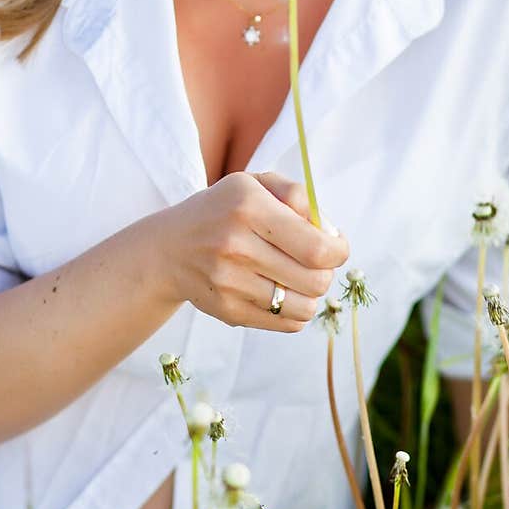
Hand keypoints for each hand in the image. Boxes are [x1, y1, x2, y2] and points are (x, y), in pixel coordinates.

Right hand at [160, 171, 349, 331]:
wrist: (170, 248)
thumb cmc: (224, 211)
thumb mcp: (255, 184)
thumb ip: (297, 195)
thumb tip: (329, 231)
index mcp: (248, 205)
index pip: (316, 247)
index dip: (338, 251)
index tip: (336, 246)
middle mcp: (236, 244)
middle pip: (315, 280)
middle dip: (325, 272)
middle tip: (314, 262)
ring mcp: (229, 282)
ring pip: (304, 307)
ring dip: (310, 294)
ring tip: (297, 278)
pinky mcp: (227, 310)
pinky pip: (286, 323)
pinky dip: (294, 311)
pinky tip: (281, 293)